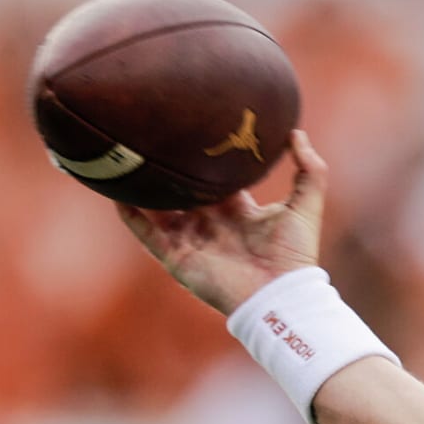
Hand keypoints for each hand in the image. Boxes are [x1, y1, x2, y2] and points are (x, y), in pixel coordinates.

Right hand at [116, 129, 327, 314]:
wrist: (279, 294)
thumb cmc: (295, 254)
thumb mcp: (306, 206)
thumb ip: (310, 170)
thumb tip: (297, 134)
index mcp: (239, 211)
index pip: (217, 179)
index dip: (207, 159)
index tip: (196, 129)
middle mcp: (211, 223)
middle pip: (184, 190)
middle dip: (171, 169)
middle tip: (154, 135)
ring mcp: (191, 239)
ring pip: (158, 208)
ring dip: (143, 187)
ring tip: (125, 158)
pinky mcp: (176, 256)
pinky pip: (145, 232)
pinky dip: (129, 213)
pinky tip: (113, 190)